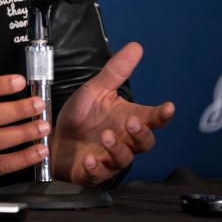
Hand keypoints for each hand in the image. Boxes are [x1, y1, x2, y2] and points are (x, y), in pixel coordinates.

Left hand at [51, 42, 174, 185]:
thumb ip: (116, 71)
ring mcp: (109, 158)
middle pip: (144, 142)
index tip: (168, 107)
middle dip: (141, 133)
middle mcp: (123, 140)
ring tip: (106, 136)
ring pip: (124, 159)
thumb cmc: (80, 115)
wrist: (53, 137)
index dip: (162, 114)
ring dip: (117, 148)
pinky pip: (99, 175)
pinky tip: (91, 159)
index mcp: (127, 119)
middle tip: (131, 122)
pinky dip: (97, 168)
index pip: (152, 118)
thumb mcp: (95, 89)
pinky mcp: (92, 172)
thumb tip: (136, 46)